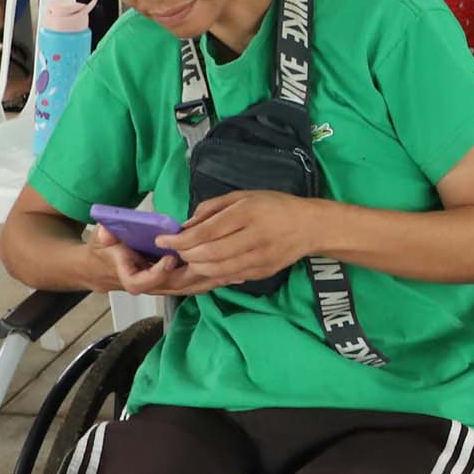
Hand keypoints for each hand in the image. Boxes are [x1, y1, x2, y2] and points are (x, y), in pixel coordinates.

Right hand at [84, 221, 221, 296]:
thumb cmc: (105, 251)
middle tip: (216, 261)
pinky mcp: (176, 283)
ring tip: (234, 271)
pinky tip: (235, 275)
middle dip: (196, 274)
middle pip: (176, 285)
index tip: (170, 259)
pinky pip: (196, 284)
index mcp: (130, 275)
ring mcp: (165, 286)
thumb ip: (105, 236)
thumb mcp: (100, 240)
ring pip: (189, 287)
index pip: (143, 282)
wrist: (104, 269)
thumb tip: (107, 231)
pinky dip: (214, 279)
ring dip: (211, 279)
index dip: (157, 273)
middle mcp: (151, 285)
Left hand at [162, 190, 325, 288]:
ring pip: (217, 270)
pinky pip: (230, 277)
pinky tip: (207, 265)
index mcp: (248, 213)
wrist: (310, 226)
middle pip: (209, 254)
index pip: (207, 232)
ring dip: (197, 267)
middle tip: (176, 251)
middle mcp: (255, 236)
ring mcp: (260, 258)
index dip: (180, 239)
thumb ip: (212, 208)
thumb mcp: (243, 196)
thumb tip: (185, 226)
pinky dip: (212, 274)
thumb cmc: (274, 206)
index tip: (163, 240)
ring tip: (190, 258)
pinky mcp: (262, 272)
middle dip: (186, 255)